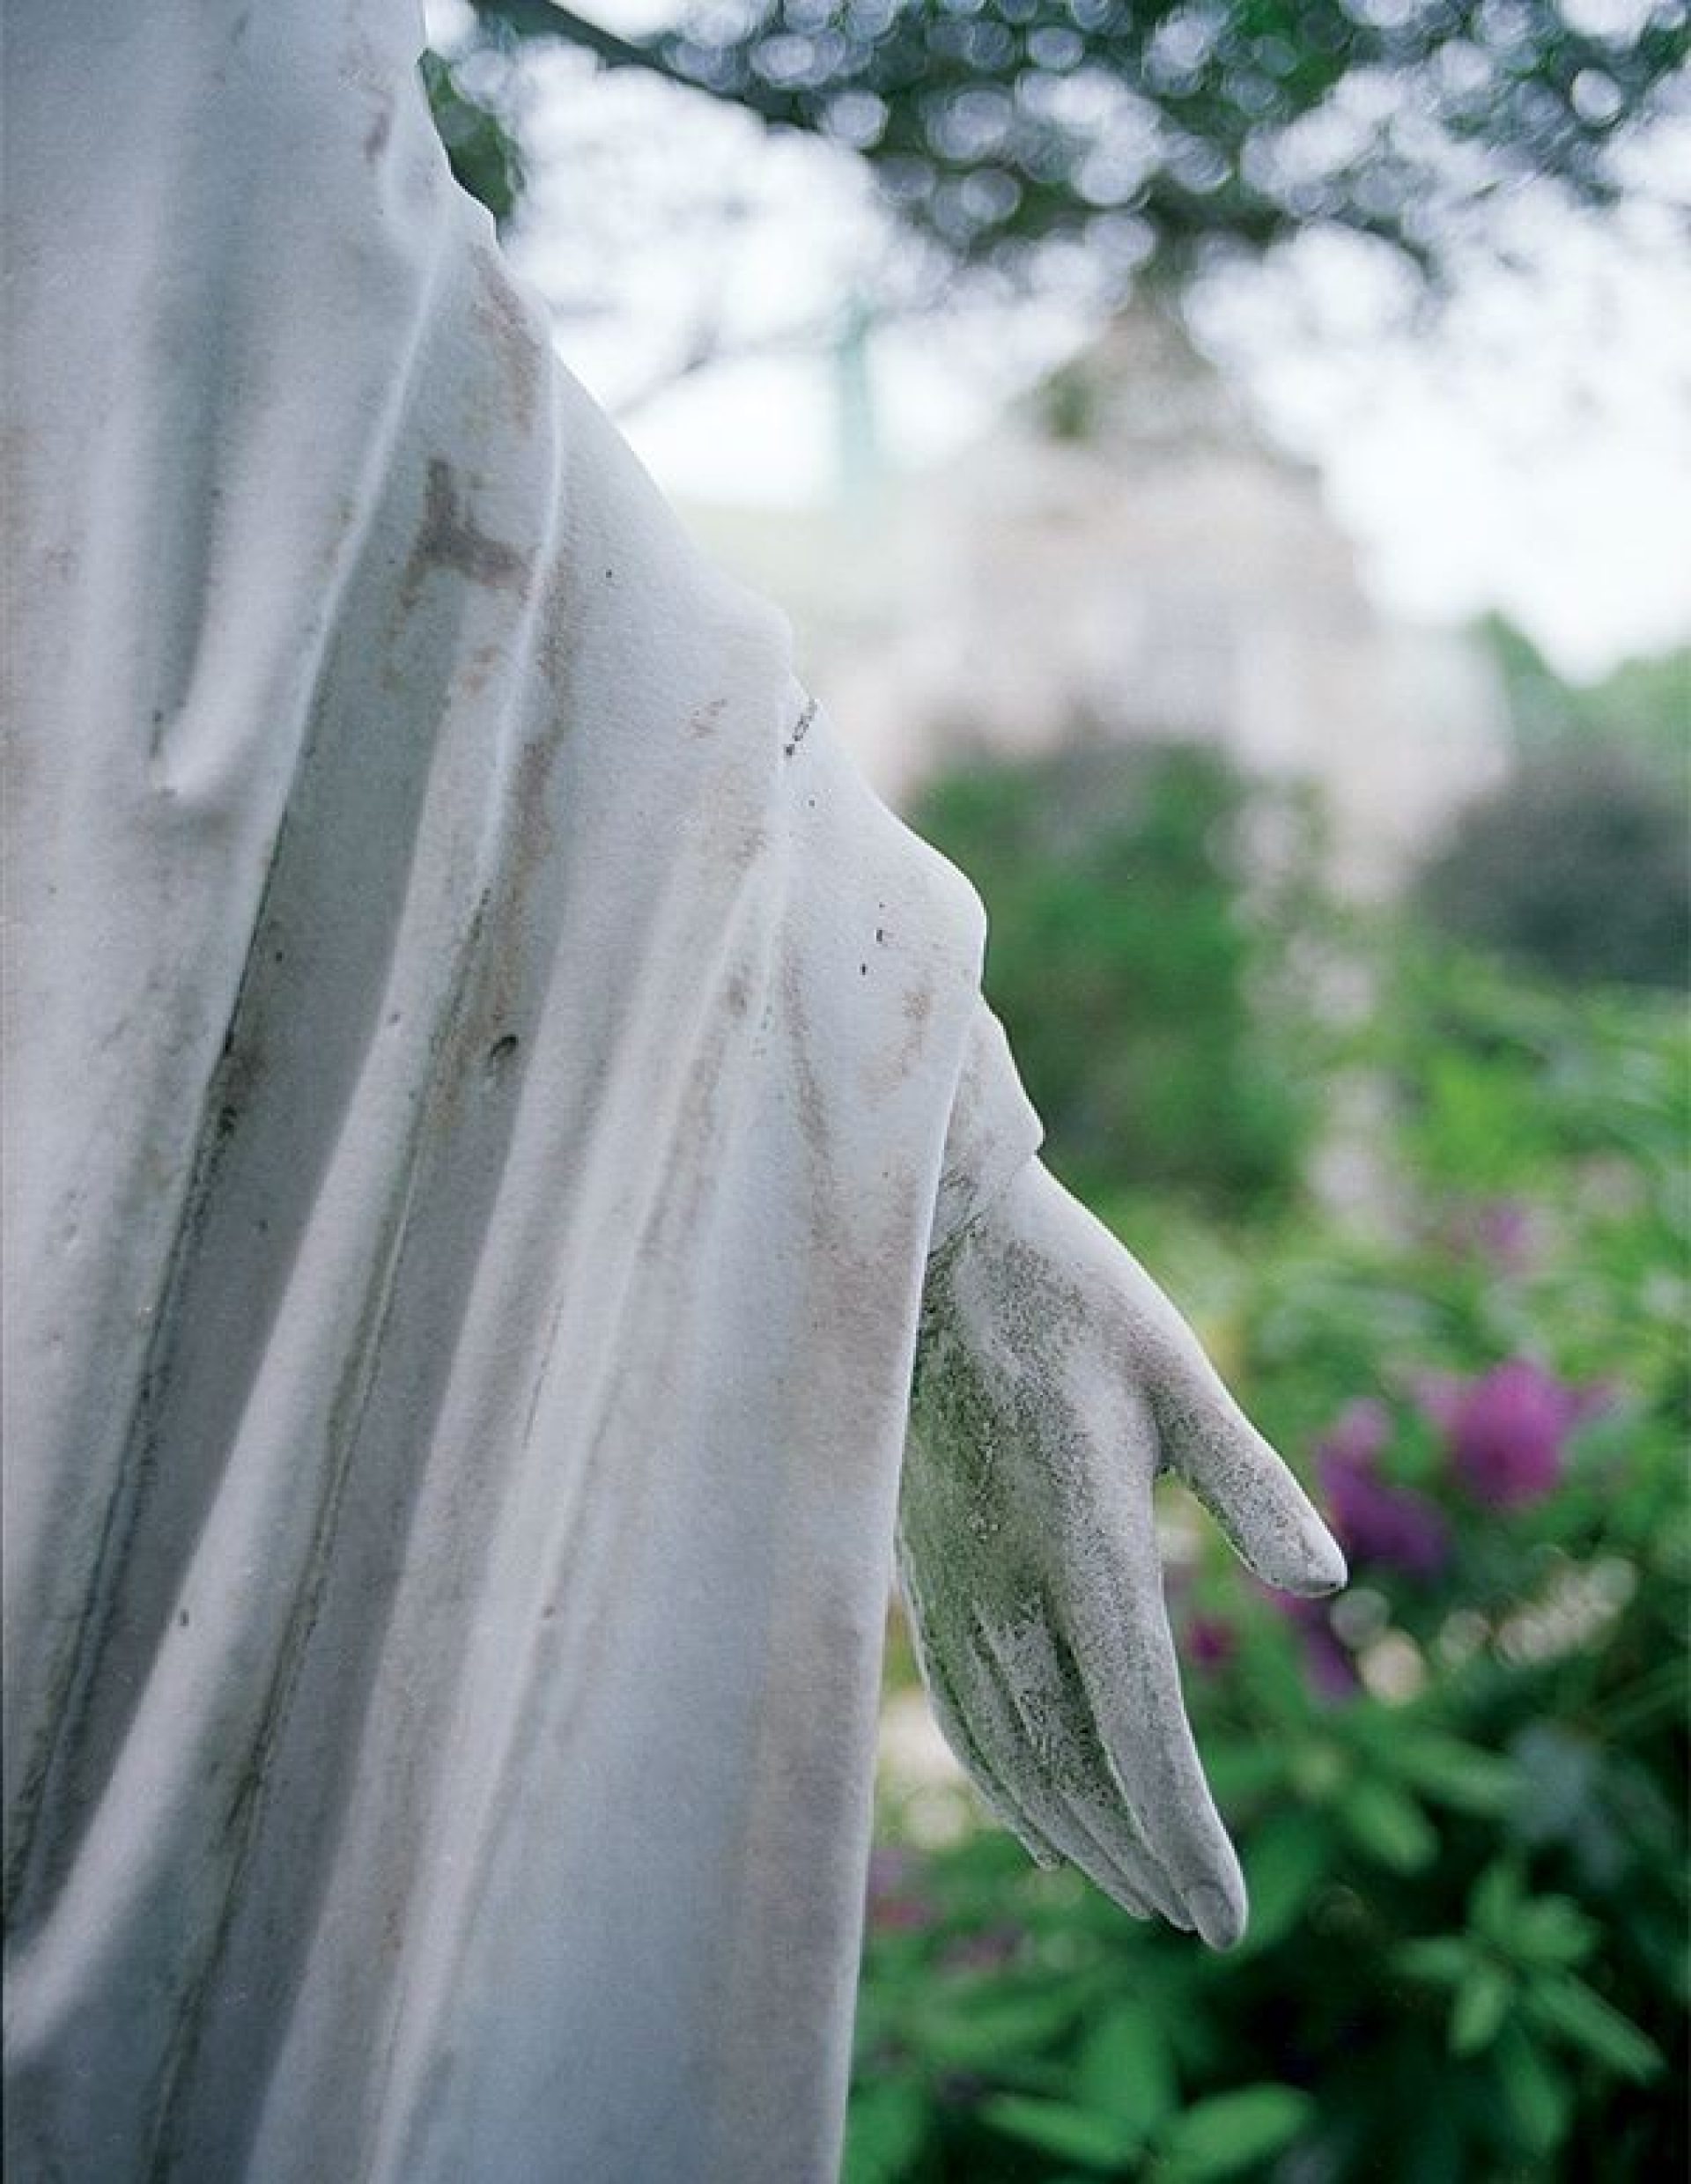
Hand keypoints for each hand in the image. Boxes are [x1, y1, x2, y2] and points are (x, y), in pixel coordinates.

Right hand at [898, 1159, 1344, 1947]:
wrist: (922, 1242)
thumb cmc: (1067, 1293)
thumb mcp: (1178, 1369)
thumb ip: (1249, 1481)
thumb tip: (1324, 1583)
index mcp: (1088, 1537)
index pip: (1141, 1733)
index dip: (1184, 1838)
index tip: (1225, 1920)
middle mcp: (1010, 1582)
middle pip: (1074, 1767)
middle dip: (1138, 1857)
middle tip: (1191, 1919)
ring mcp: (950, 1581)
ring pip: (1007, 1751)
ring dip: (1072, 1833)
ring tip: (1125, 1887)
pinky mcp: (915, 1566)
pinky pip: (955, 1707)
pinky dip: (996, 1781)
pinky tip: (1027, 1816)